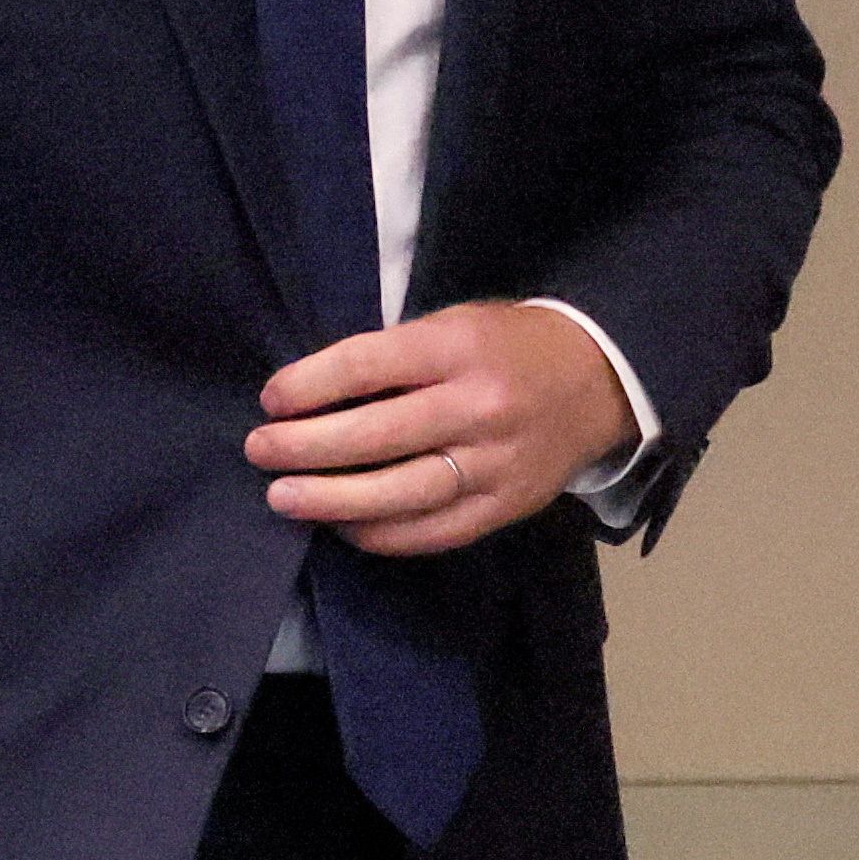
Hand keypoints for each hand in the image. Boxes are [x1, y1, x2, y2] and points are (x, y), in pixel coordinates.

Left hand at [245, 301, 635, 555]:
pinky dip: (382, 534)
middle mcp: (478, 406)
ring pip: (402, 492)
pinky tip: (341, 527)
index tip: (269, 400)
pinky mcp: (507, 506)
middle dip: (306, 446)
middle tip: (259, 451)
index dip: (309, 386)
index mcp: (458, 348)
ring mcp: (496, 463)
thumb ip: (391, 358)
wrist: (599, 380)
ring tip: (284, 497)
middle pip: (378, 435)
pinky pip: (434, 531)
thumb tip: (310, 398)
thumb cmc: (505, 346)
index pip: (368, 366)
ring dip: (333, 500)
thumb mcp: (451, 325)